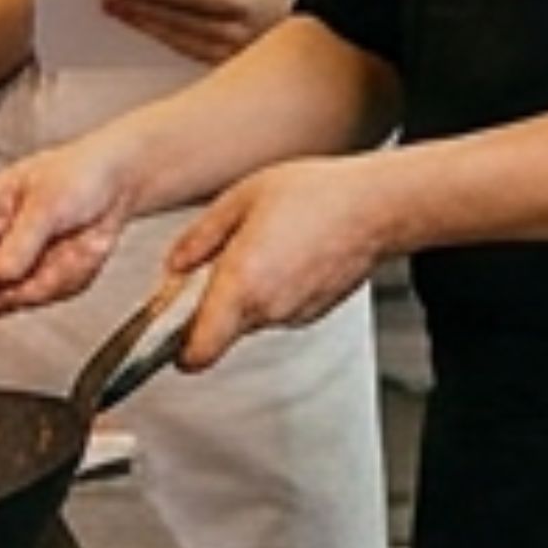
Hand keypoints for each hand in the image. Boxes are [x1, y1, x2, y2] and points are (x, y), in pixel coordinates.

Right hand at [0, 137, 134, 312]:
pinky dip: (70, 278)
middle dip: (18, 281)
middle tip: (42, 257)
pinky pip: (49, 295)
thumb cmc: (79, 174)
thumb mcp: (47, 203)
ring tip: (69, 245)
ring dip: (51, 276)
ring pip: (21, 296)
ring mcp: (20, 263)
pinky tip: (77, 252)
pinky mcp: (43, 278)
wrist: (118, 185)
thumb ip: (19, 243)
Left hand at [106, 0, 289, 65]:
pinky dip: (159, 36)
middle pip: (178, 16)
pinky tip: (141, 26)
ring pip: (176, 36)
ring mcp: (230, 49)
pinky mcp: (224, 64)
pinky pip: (184, 50)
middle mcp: (236, 27)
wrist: (311, 32)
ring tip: (116, 8)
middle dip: (140, 5)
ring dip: (143, 22)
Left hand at [163, 153, 393, 368]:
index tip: (170, 334)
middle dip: (210, 311)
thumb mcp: (241, 199)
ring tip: (258, 252)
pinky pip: (278, 310)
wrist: (377, 206)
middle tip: (214, 270)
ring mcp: (294, 313)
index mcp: (241, 284)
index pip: (197, 353)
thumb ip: (200, 238)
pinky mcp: (314, 311)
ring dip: (245, 298)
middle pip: (221, 335)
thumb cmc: (316, 195)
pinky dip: (273, 292)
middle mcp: (268, 308)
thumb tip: (175, 266)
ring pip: (251, 321)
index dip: (178, 350)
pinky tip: (285, 255)